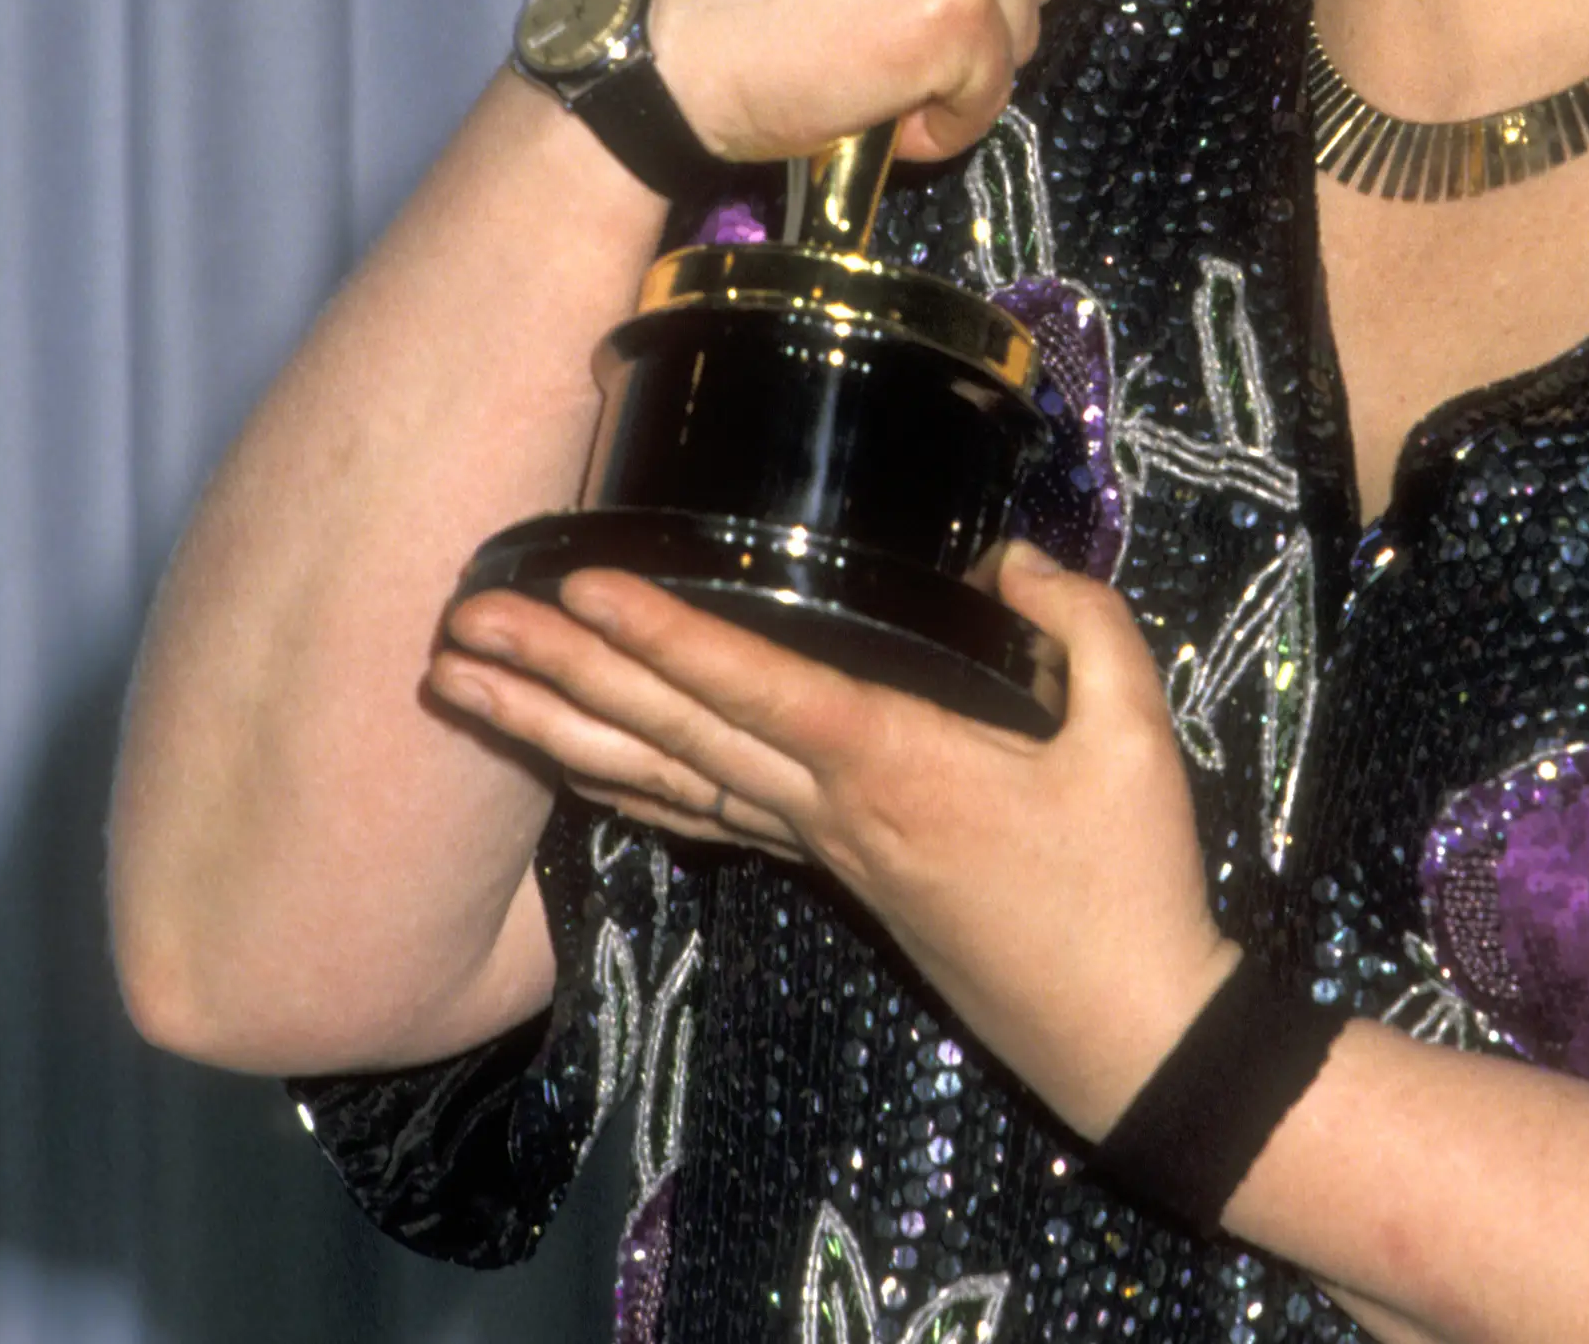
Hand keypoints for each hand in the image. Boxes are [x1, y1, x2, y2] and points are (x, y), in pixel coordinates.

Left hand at [431, 542, 1236, 1137]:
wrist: (1129, 1034)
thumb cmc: (1129, 882)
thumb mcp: (1132, 735)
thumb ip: (1078, 622)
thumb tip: (1008, 554)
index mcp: (894, 765)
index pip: (755, 686)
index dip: (665, 634)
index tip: (578, 588)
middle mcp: (831, 810)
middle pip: (670, 733)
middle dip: (559, 675)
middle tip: (456, 630)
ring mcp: (822, 849)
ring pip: (663, 779)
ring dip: (557, 730)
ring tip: (467, 687)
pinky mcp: (834, 875)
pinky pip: (706, 818)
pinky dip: (628, 785)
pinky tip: (574, 762)